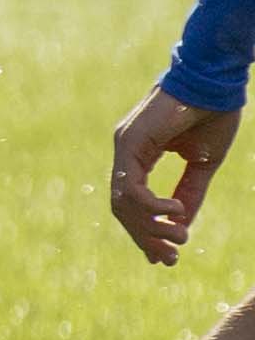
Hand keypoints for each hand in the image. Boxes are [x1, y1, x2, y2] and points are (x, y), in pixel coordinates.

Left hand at [113, 87, 238, 264]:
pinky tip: (176, 213)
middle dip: (145, 238)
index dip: (146, 232)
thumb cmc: (212, 114)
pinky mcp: (130, 142)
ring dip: (150, 227)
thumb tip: (181, 224)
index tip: (166, 257)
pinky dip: (152, 206)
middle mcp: (126, 152)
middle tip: (170, 258)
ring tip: (180, 237)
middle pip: (123, 208)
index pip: (131, 203)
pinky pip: (132, 186)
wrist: (216, 81)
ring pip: (123, 202)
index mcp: (139, 155)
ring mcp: (124, 146)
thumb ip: (189, 192)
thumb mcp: (202, 163)